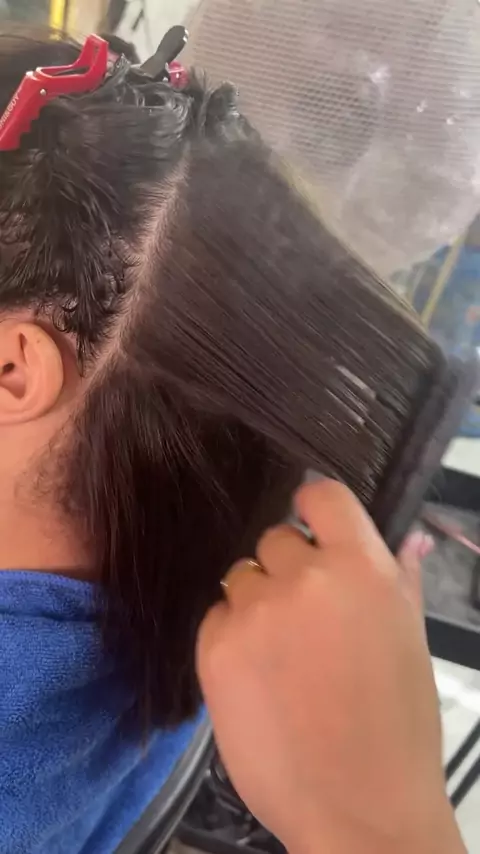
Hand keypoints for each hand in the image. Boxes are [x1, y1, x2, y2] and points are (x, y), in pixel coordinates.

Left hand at [196, 481, 464, 853]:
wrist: (359, 805)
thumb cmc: (396, 726)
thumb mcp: (410, 640)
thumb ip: (399, 577)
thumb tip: (406, 539)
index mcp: (361, 568)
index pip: (321, 495)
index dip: (313, 504)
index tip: (310, 522)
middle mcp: (304, 579)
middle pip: (275, 540)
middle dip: (287, 570)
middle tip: (304, 619)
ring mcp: (255, 612)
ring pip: (241, 579)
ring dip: (256, 604)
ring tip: (281, 655)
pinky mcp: (215, 649)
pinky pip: (216, 618)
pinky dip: (231, 637)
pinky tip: (257, 678)